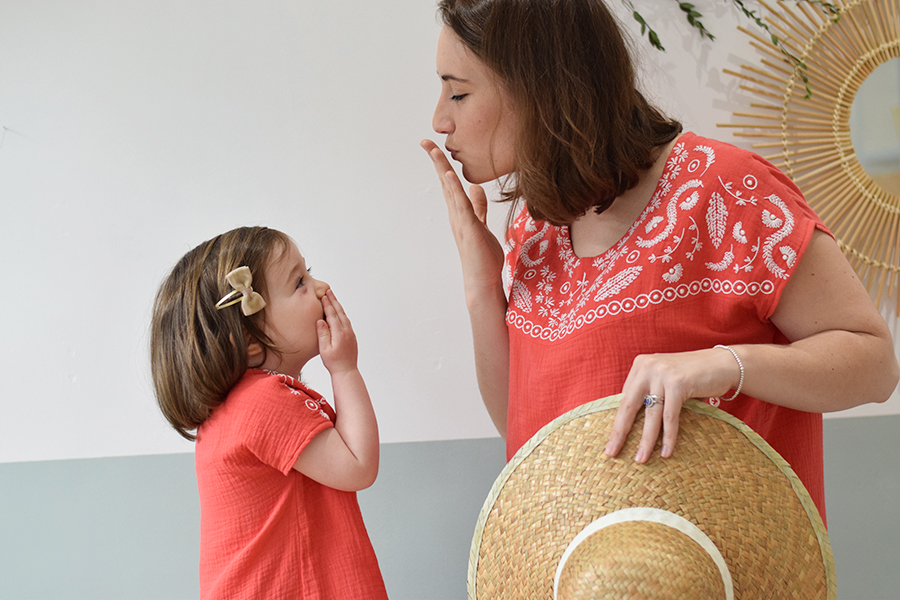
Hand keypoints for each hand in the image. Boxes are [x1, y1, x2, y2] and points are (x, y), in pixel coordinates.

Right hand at [317, 290, 358, 375]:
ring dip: (338, 306)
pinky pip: (346, 321)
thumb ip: (323, 334)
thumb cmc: (334, 362)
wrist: (347, 371)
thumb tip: (320, 321)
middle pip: (340, 312)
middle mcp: (347, 331)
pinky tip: (339, 313)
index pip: (332, 315)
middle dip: (334, 301)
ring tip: (333, 299)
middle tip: (329, 291)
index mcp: (339, 333)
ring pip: (344, 316)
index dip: (327, 305)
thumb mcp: (324, 349)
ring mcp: (351, 333)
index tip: (323, 296)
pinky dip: (342, 314)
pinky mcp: (352, 337)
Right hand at [421, 139, 504, 297]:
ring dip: (441, 169)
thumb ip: (478, 207)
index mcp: (459, 212)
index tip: (435, 147)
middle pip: (444, 182)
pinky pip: (461, 204)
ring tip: (433, 150)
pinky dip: (454, 188)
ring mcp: (460, 220)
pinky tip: (449, 175)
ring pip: (449, 189)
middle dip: (436, 160)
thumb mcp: (481, 224)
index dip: (442, 164)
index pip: (449, 183)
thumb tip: (475, 188)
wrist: (483, 280)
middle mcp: (455, 214)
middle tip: (425, 141)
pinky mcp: (469, 228)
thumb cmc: (483, 256)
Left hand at [604, 347, 740, 462]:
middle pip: (629, 406)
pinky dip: (668, 436)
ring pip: (651, 415)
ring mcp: (662, 374)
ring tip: (640, 459)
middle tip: (611, 452)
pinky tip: (666, 452)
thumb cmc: (693, 376)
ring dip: (646, 440)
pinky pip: (670, 417)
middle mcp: (647, 367)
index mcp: (640, 365)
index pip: (624, 398)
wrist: (723, 364)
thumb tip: (631, 422)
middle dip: (620, 432)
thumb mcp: (665, 379)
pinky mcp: (678, 383)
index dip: (619, 420)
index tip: (612, 440)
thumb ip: (650, 391)